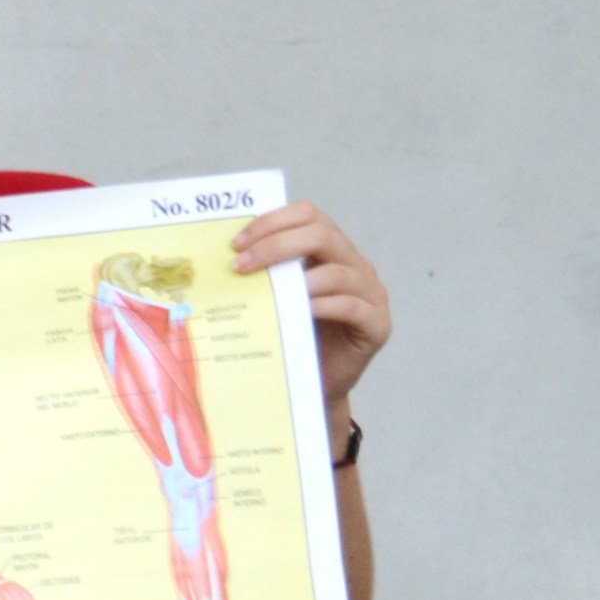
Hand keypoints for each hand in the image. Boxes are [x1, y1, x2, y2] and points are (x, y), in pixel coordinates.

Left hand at [233, 201, 387, 416]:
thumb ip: (265, 271)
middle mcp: (356, 265)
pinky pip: (351, 307)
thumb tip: (222, 252)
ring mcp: (372, 294)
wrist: (310, 385)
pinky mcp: (377, 326)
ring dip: (296, 279)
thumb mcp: (275, 296)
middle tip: (240, 265)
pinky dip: (321, 306)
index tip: (237, 243)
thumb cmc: (289, 336)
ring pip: (337, 272)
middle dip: (276, 245)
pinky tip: (294, 312)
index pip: (309, 215)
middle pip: (322, 235)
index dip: (272, 222)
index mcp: (333, 250)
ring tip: (263, 290)